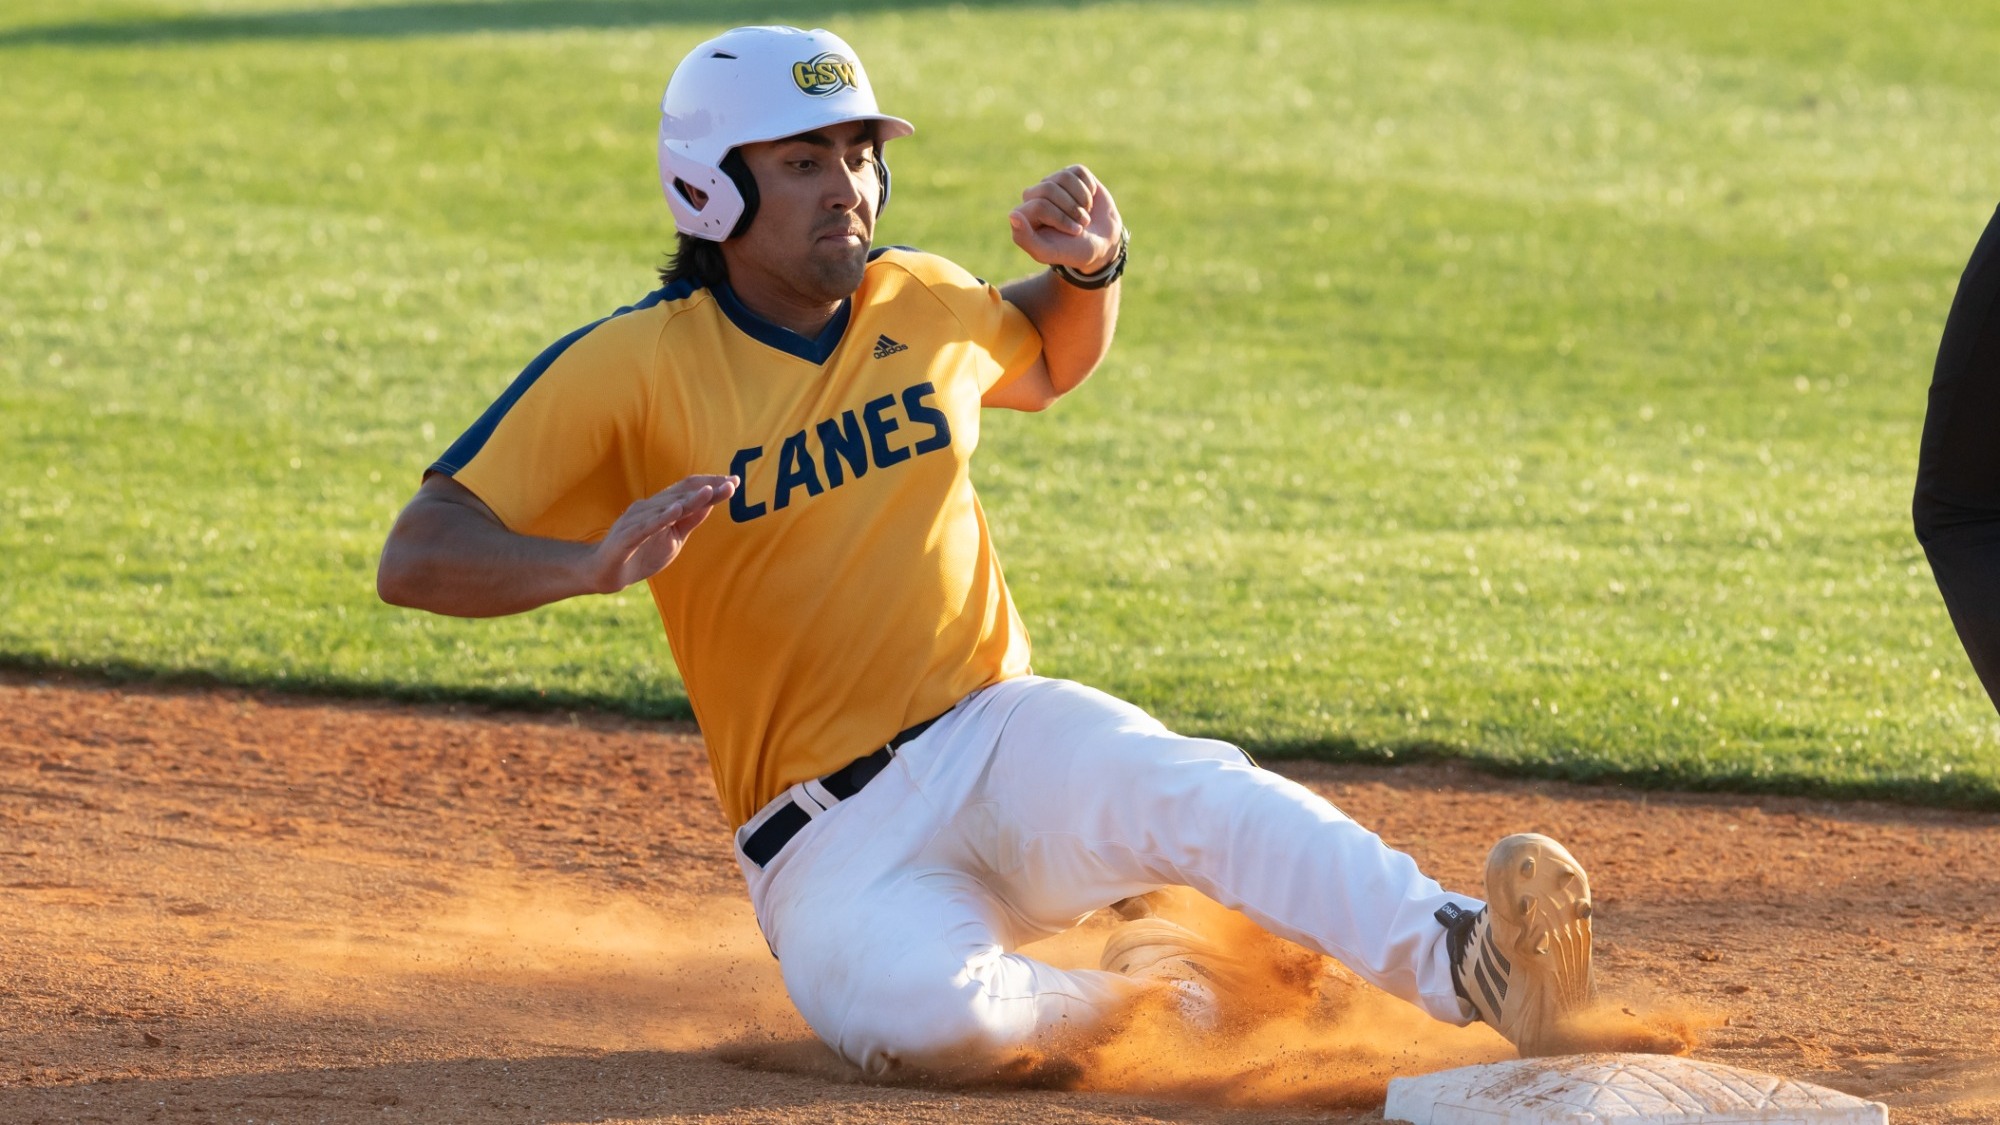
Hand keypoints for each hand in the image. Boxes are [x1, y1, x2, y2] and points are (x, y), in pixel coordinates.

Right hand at [590, 474, 736, 592]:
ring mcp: (635, 521)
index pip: (688, 490)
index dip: (711, 484)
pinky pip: (645, 526)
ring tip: (710, 492)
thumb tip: (711, 503)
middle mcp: (648, 508)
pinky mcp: (626, 537)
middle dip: (708, 488)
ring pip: (665, 507)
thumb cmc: (641, 553)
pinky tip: (676, 511)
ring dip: (689, 499)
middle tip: (731, 484)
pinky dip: (661, 518)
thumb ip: (689, 521)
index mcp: (660, 507)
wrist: (605, 574)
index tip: (735, 481)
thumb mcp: (673, 538)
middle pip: (680, 494)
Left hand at [1008, 164, 1123, 273]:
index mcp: (1024, 215)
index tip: (1075, 232)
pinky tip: (1089, 202)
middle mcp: (1034, 196)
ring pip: (1064, 177)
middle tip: (1082, 224)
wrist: (1102, 243)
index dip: (1062, 218)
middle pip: (1049, 189)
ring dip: (1083, 200)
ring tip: (1085, 215)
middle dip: (1072, 209)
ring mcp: (1052, 183)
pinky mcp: (1070, 174)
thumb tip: (1013, 215)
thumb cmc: (1073, 250)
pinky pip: (1079, 172)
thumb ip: (1025, 239)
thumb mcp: (1048, 252)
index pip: (1040, 205)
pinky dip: (1090, 189)